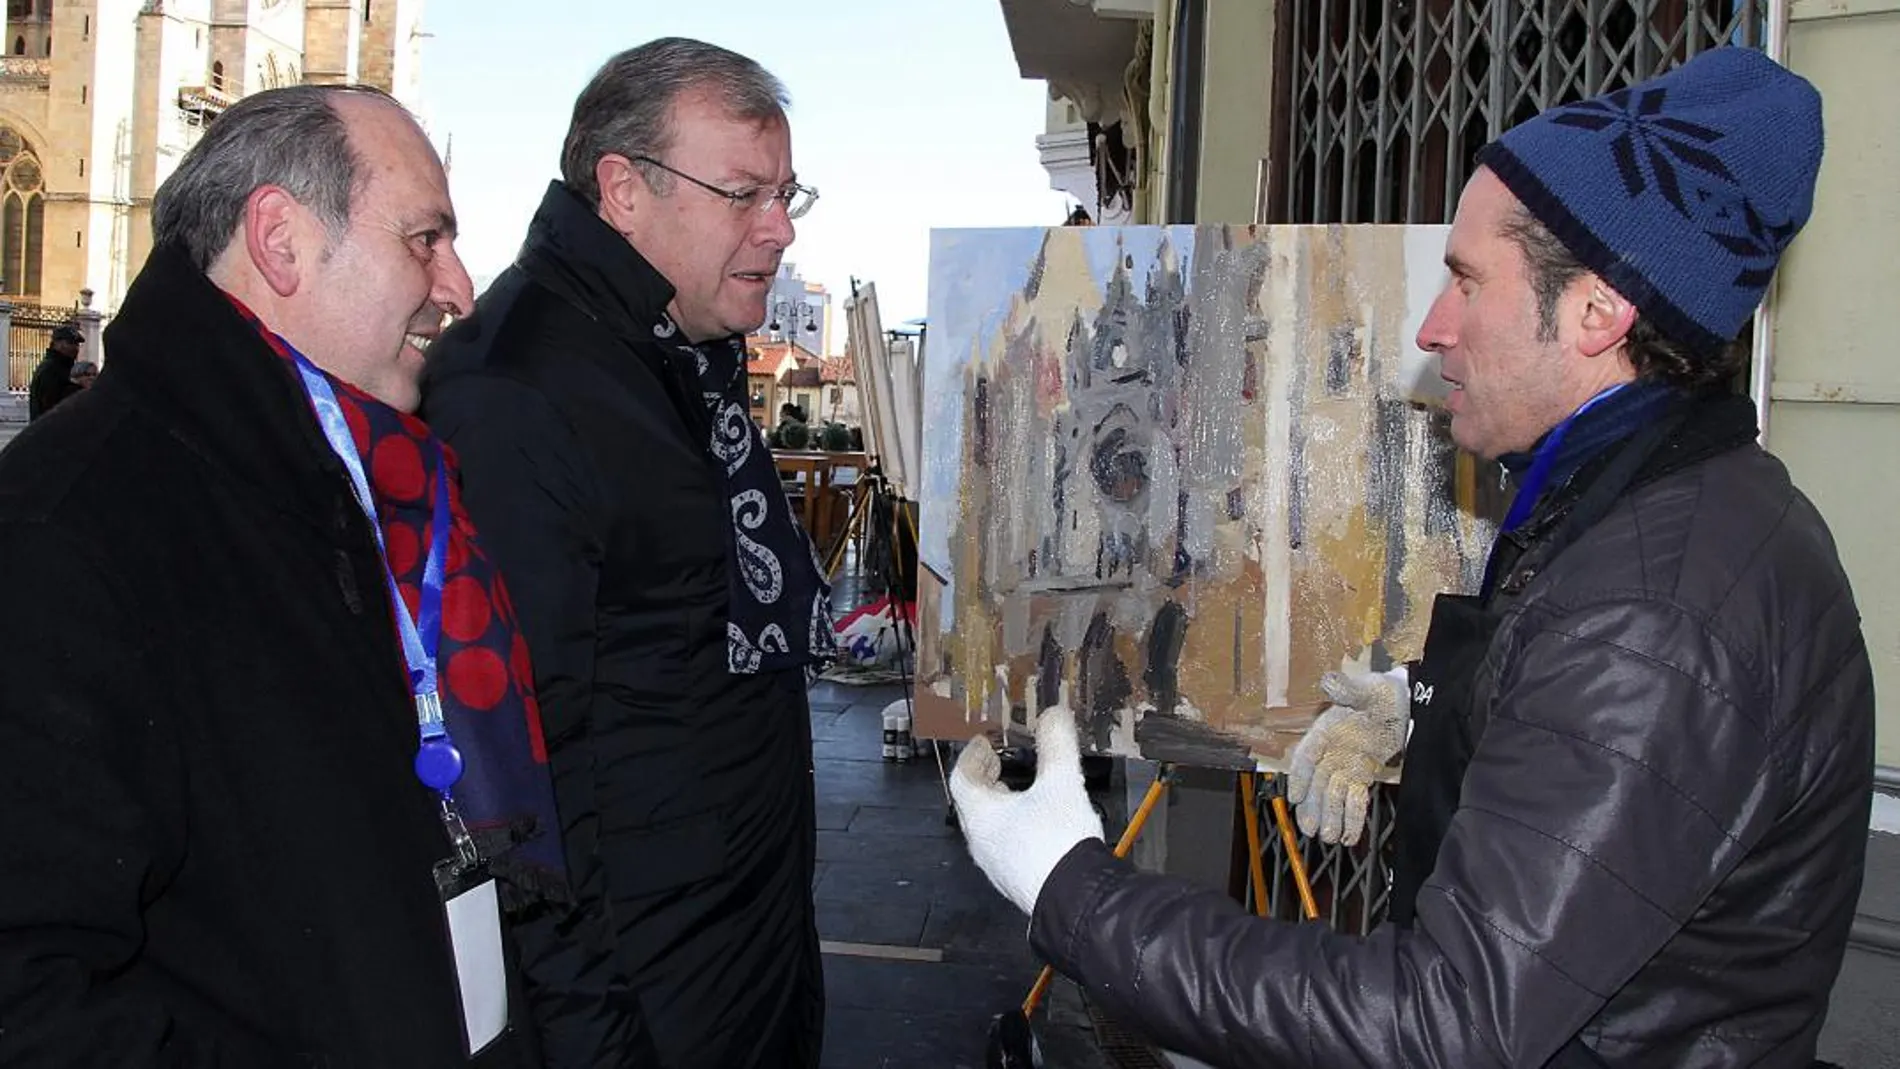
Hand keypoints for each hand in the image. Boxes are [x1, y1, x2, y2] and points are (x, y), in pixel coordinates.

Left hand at [950, 685, 1105, 914]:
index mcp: (982, 817)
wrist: (1075, 900)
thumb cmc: (1058, 842)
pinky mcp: (1017, 880)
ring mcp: (998, 865)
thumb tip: (1053, 715)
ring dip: (1000, 802)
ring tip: (1019, 788)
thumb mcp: (1062, 783)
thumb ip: (1057, 745)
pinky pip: (1006, 845)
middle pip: (973, 804)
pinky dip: (1014, 825)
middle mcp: (983, 843)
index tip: (981, 742)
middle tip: (996, 761)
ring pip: (990, 826)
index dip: (971, 756)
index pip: (962, 779)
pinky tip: (1039, 823)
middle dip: (985, 778)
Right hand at [1285, 667, 1409, 845]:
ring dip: (1331, 817)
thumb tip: (1328, 681)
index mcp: (1325, 730)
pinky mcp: (1362, 775)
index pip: (1307, 756)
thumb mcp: (1367, 689)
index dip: (1300, 777)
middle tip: (1312, 830)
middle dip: (1315, 807)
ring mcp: (1345, 765)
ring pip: (1334, 795)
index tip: (1295, 797)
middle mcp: (1331, 752)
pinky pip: (1355, 799)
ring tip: (1330, 838)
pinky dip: (1352, 817)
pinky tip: (1350, 836)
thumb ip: (1348, 690)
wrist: (1404, 703)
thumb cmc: (1381, 693)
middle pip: (1318, 783)